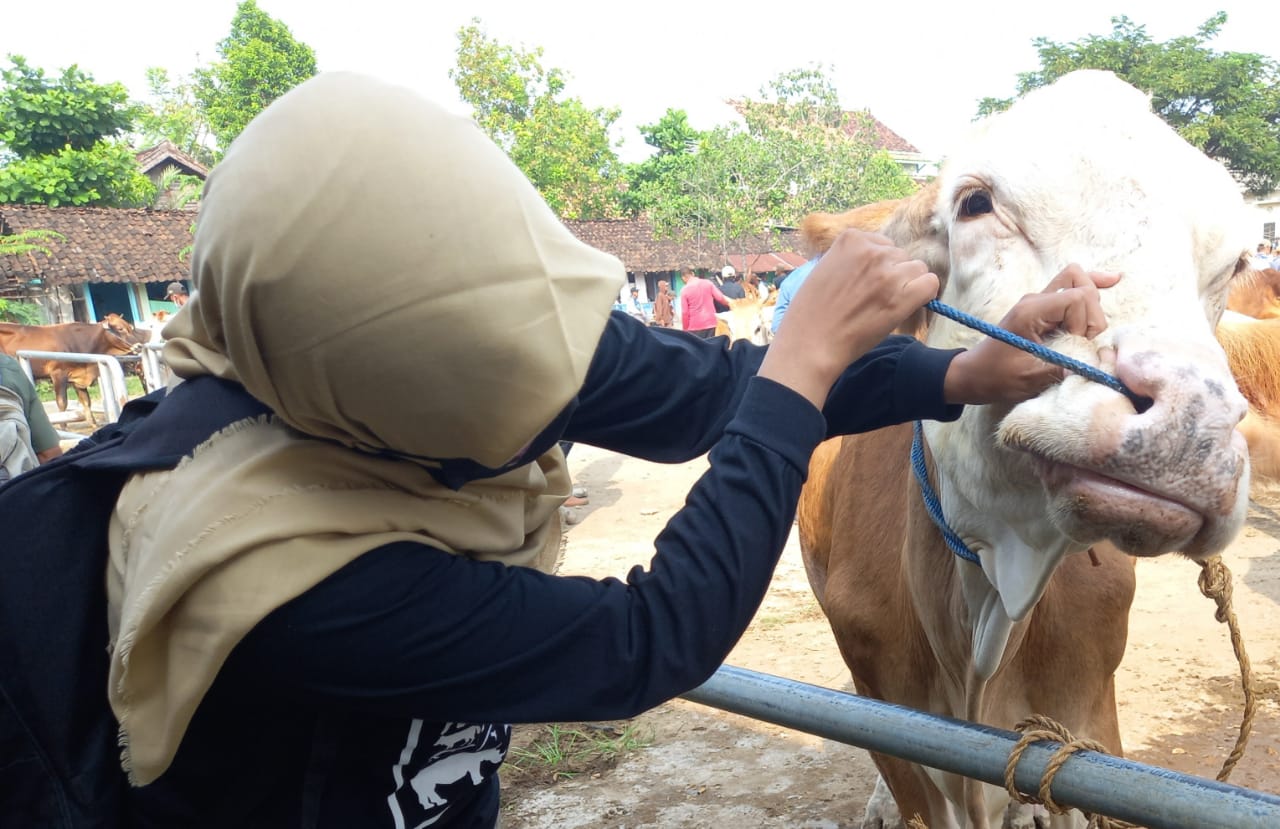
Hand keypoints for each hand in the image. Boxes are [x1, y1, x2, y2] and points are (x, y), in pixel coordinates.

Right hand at [759, 229, 938, 408]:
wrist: (811, 343)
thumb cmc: (812, 313)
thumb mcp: (824, 269)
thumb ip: (850, 259)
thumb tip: (877, 261)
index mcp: (851, 239)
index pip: (881, 243)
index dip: (876, 266)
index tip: (864, 284)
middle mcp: (872, 251)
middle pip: (899, 256)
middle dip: (891, 274)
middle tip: (872, 299)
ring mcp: (888, 273)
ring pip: (916, 269)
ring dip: (906, 285)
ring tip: (883, 306)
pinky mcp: (902, 296)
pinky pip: (930, 284)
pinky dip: (924, 294)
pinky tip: (906, 307)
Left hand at [943, 264, 1120, 404]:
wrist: (974, 375)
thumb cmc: (996, 376)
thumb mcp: (1029, 377)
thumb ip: (1063, 367)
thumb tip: (1094, 365)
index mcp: (1031, 310)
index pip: (1078, 297)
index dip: (1084, 322)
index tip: (1072, 346)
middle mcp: (1037, 299)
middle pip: (1083, 285)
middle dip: (1091, 316)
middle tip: (1078, 344)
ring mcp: (1040, 302)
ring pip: (1080, 284)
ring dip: (1091, 310)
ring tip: (1082, 337)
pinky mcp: (1045, 310)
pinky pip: (1072, 288)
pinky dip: (1092, 287)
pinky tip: (1113, 279)